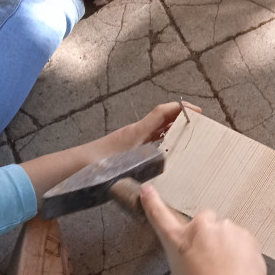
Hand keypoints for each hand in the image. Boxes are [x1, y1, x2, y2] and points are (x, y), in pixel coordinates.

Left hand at [82, 101, 199, 164]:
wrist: (76, 165)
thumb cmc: (97, 164)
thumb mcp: (125, 163)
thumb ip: (145, 160)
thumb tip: (166, 160)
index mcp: (137, 131)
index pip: (162, 113)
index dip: (181, 109)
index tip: (197, 112)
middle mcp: (136, 131)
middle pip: (162, 118)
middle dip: (181, 118)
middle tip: (199, 125)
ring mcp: (132, 138)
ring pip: (157, 128)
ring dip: (173, 128)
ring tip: (189, 135)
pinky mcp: (129, 146)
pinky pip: (151, 138)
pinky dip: (163, 138)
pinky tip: (169, 148)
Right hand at [141, 185, 266, 274]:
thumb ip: (187, 258)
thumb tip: (197, 258)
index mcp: (178, 239)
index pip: (161, 216)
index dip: (153, 202)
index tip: (147, 191)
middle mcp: (202, 228)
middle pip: (206, 222)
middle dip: (209, 235)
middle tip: (212, 260)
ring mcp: (227, 230)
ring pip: (228, 233)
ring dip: (228, 246)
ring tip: (227, 273)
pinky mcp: (247, 236)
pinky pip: (244, 243)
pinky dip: (243, 254)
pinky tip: (239, 273)